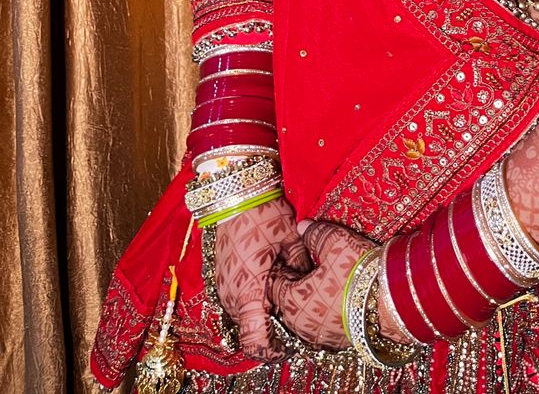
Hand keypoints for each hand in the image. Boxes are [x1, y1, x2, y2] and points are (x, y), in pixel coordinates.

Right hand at [213, 194, 311, 361]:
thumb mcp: (291, 238)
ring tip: (283, 284)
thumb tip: (312, 280)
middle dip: (274, 321)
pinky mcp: (222, 278)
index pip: (254, 339)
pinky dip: (254, 294)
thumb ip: (302, 265)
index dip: (271, 349)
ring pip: (246, 312)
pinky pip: (240, 298)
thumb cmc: (263, 213)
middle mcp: (232, 295)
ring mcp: (224, 287)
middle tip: (295, 303)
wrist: (235, 194)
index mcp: (249, 290)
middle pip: (253, 326)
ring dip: (263, 307)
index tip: (287, 346)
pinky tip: (268, 274)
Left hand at [265, 218, 372, 348]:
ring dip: (312, 297)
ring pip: (307, 313)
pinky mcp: (339, 342)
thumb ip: (315, 233)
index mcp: (292, 300)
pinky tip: (340, 295)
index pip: (274, 283)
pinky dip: (327, 310)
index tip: (293, 254)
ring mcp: (320, 337)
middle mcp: (300, 324)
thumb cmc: (358, 272)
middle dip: (298, 282)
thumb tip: (302, 226)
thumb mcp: (335, 242)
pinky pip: (324, 324)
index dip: (283, 265)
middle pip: (290, 299)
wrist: (392, 303)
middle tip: (311, 263)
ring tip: (328, 278)